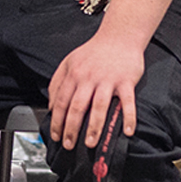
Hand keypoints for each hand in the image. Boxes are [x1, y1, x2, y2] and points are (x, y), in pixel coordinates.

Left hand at [46, 33, 143, 151]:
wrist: (119, 37)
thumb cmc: (94, 52)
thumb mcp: (69, 62)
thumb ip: (58, 82)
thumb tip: (52, 106)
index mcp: (74, 74)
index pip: (61, 101)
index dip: (57, 121)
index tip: (55, 135)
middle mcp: (89, 77)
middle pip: (77, 107)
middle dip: (71, 129)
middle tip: (69, 144)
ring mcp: (108, 80)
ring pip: (99, 107)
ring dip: (94, 127)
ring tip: (90, 143)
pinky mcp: (126, 81)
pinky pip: (127, 102)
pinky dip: (128, 118)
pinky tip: (127, 131)